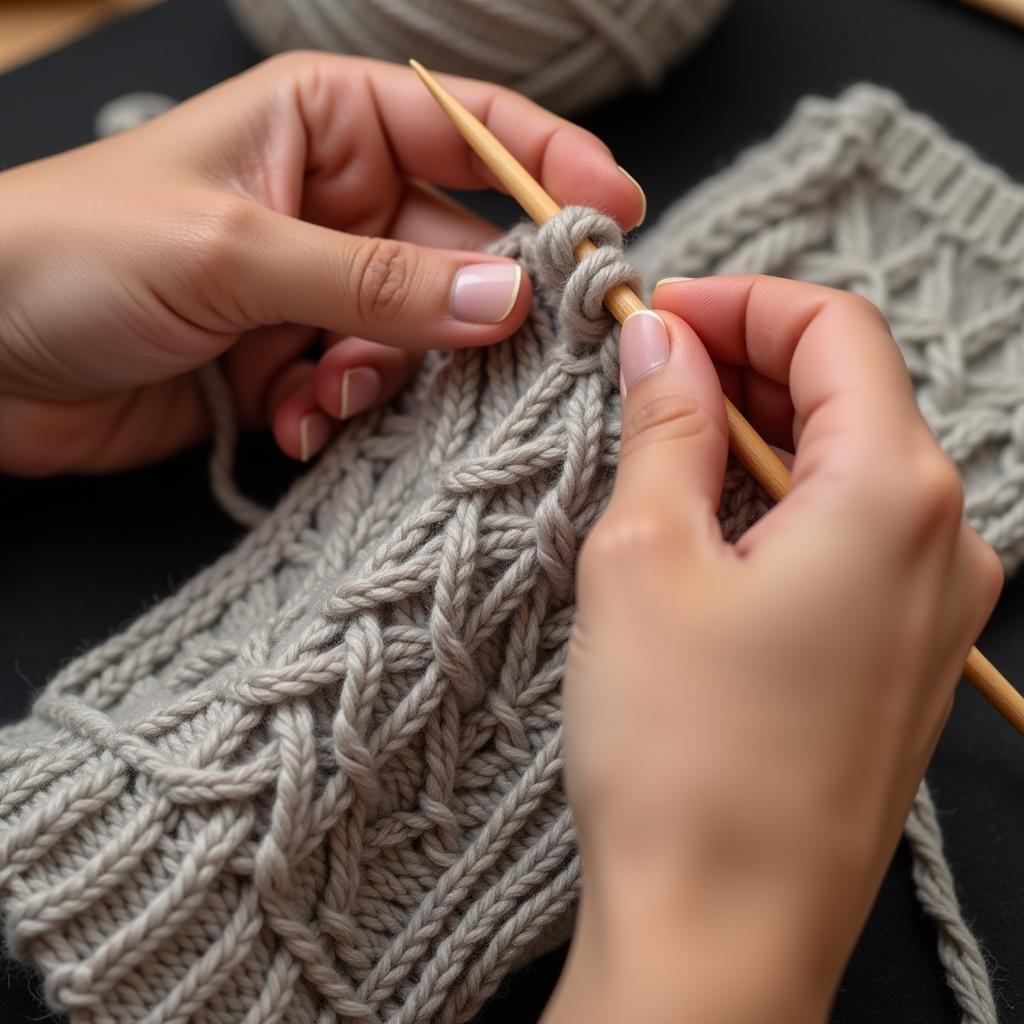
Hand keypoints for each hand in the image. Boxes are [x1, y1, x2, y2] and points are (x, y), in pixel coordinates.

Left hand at [0, 54, 642, 475]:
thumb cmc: (69, 253)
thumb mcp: (234, 255)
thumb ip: (376, 283)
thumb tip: (506, 301)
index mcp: (319, 125)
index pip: (464, 131)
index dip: (546, 167)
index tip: (615, 214)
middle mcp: (327, 202)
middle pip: (450, 253)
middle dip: (461, 315)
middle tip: (492, 363)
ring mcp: (311, 286)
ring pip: (410, 337)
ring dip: (381, 378)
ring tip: (322, 395)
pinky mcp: (286, 356)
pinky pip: (358, 387)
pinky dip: (336, 413)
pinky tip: (289, 422)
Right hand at [546, 277, 1002, 1023]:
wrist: (722, 931)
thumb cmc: (682, 754)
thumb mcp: (645, 553)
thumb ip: (665, 424)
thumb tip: (660, 341)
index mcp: (894, 492)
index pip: (834, 328)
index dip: (738, 300)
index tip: (656, 315)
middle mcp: (944, 540)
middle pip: (849, 391)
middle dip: (742, 362)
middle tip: (642, 376)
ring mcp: (935, 606)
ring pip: (848, 464)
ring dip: (754, 437)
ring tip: (658, 452)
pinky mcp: (903, 655)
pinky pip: (851, 536)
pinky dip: (779, 504)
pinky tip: (705, 533)